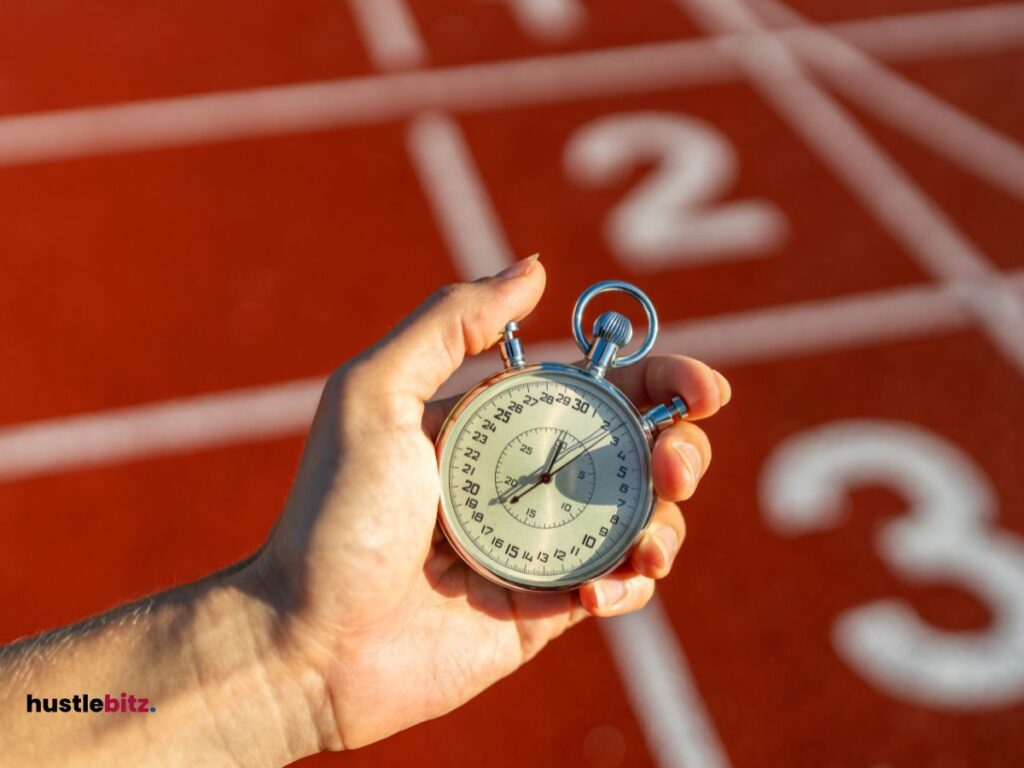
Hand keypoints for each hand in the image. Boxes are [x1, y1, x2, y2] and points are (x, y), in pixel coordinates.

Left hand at [252, 255, 731, 751]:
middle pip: (638, 450)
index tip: (704, 390)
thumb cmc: (332, 515)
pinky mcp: (543, 608)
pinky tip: (598, 593)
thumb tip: (535, 268)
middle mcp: (526, 476)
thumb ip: (452, 324)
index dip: (663, 380)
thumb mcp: (375, 395)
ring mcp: (539, 544)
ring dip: (668, 525)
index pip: (599, 386)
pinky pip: (616, 589)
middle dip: (682, 450)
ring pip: (643, 521)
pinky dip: (629, 587)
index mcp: (497, 421)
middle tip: (677, 465)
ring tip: (649, 546)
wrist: (305, 644)